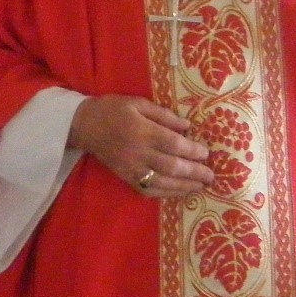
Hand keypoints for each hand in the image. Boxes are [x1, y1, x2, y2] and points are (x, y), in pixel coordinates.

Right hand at [68, 95, 213, 198]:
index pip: (174, 144)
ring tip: (201, 186)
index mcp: (142, 130)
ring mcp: (132, 167)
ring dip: (185, 186)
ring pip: (163, 182)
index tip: (206, 153)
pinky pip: (149, 189)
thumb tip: (187, 127)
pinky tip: (180, 192)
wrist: (84, 125)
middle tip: (211, 175)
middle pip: (172, 166)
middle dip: (195, 172)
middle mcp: (138, 152)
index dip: (193, 151)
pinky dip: (167, 193)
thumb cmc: (113, 110)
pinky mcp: (126, 177)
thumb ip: (163, 115)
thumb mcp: (138, 103)